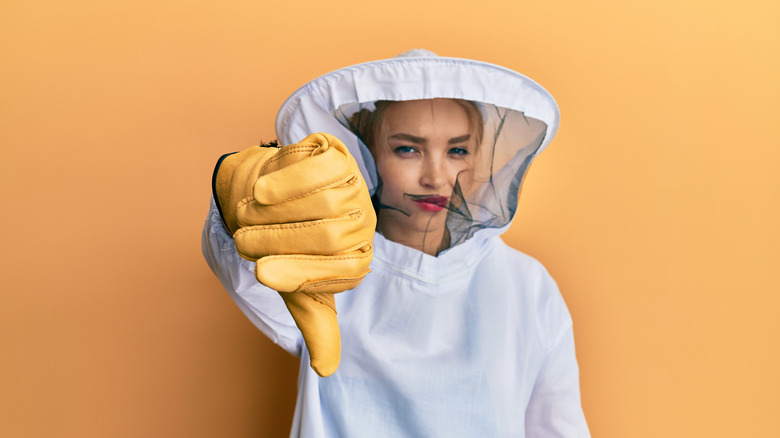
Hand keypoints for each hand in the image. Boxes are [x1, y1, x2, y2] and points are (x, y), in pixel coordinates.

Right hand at [214, 133, 375, 375]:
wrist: (260, 194)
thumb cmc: (278, 244)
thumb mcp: (295, 287)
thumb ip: (315, 324)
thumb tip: (325, 370)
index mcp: (357, 258)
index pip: (342, 271)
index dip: (299, 272)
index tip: (262, 272)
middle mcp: (363, 222)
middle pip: (332, 235)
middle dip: (281, 240)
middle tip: (245, 241)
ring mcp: (354, 185)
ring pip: (324, 202)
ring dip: (277, 212)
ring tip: (248, 214)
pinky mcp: (336, 155)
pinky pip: (319, 168)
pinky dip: (288, 180)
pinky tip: (263, 190)